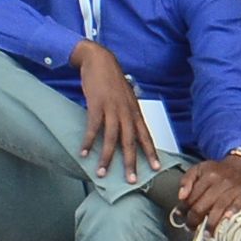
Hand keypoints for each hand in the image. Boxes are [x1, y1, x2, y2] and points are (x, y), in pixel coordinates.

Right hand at [72, 42, 161, 183]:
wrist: (100, 60)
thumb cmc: (112, 81)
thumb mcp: (125, 98)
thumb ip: (128, 113)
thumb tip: (129, 128)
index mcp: (135, 112)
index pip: (146, 136)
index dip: (151, 152)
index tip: (156, 168)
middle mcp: (127, 112)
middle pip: (131, 141)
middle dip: (132, 162)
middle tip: (132, 180)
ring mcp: (112, 109)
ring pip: (112, 138)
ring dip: (106, 157)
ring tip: (101, 172)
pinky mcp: (97, 105)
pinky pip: (93, 127)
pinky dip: (89, 141)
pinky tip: (84, 152)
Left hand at [175, 154, 240, 231]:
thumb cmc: (219, 171)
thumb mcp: (199, 169)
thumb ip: (187, 180)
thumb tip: (181, 197)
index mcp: (206, 176)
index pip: (191, 197)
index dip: (184, 210)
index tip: (181, 217)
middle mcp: (219, 182)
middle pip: (202, 206)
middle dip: (194, 220)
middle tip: (191, 228)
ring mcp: (232, 189)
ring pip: (218, 208)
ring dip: (211, 224)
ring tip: (206, 234)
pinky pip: (236, 206)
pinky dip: (231, 212)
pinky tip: (225, 220)